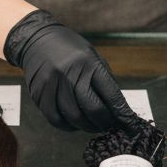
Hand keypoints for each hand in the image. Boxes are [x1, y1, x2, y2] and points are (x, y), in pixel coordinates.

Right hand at [4, 9, 136, 131]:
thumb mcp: (92, 56)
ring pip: (74, 117)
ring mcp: (53, 85)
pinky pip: (55, 119)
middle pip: (93, 109)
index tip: (129, 124)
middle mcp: (70, 74)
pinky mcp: (39, 94)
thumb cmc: (69, 49)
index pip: (111, 94)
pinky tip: (73, 123)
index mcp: (89, 63)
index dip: (122, 113)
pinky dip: (67, 126)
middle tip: (108, 126)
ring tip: (92, 125)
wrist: (37, 39)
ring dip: (87, 127)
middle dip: (105, 123)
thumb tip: (117, 107)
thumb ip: (104, 79)